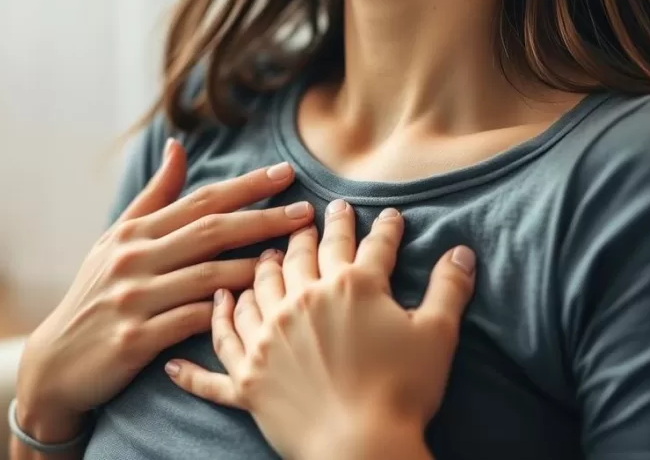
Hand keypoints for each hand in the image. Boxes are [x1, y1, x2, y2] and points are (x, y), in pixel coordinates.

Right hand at [15, 139, 314, 442]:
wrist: (55, 363)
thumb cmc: (96, 294)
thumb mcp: (116, 240)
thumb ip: (154, 196)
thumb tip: (179, 146)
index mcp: (134, 233)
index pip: (201, 200)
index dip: (246, 185)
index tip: (285, 173)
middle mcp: (134, 259)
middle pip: (211, 231)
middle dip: (263, 218)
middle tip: (306, 212)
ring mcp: (134, 299)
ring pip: (209, 275)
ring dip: (254, 266)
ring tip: (292, 259)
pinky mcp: (135, 339)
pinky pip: (192, 320)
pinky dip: (225, 312)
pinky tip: (256, 307)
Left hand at [166, 201, 476, 459]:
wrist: (362, 448)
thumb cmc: (403, 391)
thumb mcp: (437, 334)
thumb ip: (448, 288)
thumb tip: (463, 251)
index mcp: (349, 287)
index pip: (367, 245)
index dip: (379, 226)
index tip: (382, 212)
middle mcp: (301, 302)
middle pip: (301, 256)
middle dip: (308, 233)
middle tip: (308, 218)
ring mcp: (267, 339)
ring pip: (253, 291)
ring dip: (256, 270)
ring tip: (259, 257)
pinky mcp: (248, 379)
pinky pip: (215, 362)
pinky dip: (200, 350)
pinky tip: (187, 338)